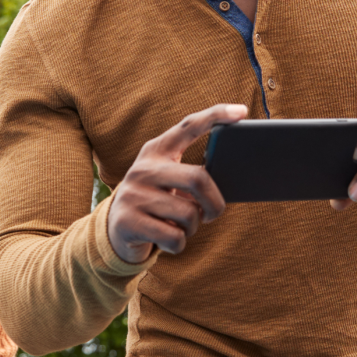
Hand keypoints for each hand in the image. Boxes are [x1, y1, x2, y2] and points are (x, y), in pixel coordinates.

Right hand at [107, 103, 248, 263]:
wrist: (115, 230)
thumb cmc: (156, 202)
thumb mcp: (168, 181)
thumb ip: (191, 176)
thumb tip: (226, 187)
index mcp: (156, 151)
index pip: (189, 126)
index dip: (216, 116)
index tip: (242, 111)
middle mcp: (142, 168)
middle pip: (198, 179)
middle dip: (215, 203)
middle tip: (213, 214)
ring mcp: (132, 194)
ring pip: (189, 214)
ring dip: (193, 227)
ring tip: (180, 226)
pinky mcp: (127, 221)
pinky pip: (174, 237)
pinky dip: (179, 244)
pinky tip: (167, 240)